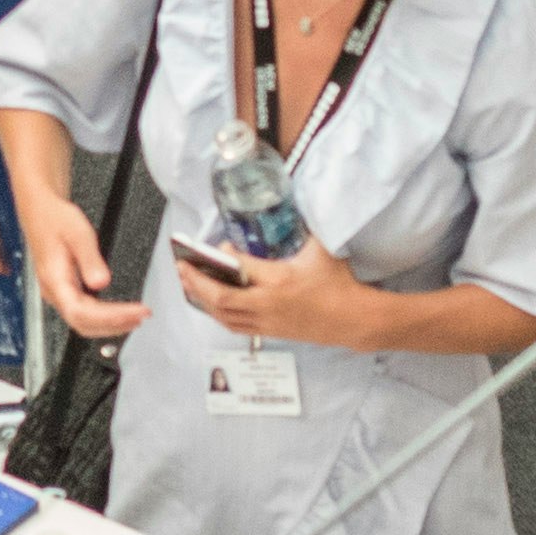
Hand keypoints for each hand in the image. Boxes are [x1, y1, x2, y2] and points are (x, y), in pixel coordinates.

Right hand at [25, 193, 145, 345]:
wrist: (40, 210)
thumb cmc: (55, 219)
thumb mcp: (78, 233)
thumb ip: (90, 259)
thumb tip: (101, 283)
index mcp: (54, 280)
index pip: (81, 312)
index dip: (111, 317)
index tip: (135, 311)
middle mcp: (53, 292)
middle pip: (83, 324)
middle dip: (115, 325)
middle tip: (142, 315)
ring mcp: (57, 294)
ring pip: (83, 323)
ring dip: (111, 325)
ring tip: (135, 317)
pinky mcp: (64, 291)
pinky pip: (83, 313)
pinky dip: (104, 318)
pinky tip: (118, 313)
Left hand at [170, 237, 374, 352]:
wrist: (353, 318)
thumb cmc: (338, 281)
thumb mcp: (321, 249)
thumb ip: (303, 226)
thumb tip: (293, 202)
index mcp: (279, 280)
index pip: (240, 268)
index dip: (223, 257)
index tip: (218, 246)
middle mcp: (267, 304)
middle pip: (221, 298)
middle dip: (197, 282)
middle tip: (182, 266)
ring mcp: (266, 321)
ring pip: (223, 315)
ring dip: (202, 300)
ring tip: (188, 283)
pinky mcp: (269, 332)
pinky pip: (234, 326)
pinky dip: (218, 314)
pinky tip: (209, 304)